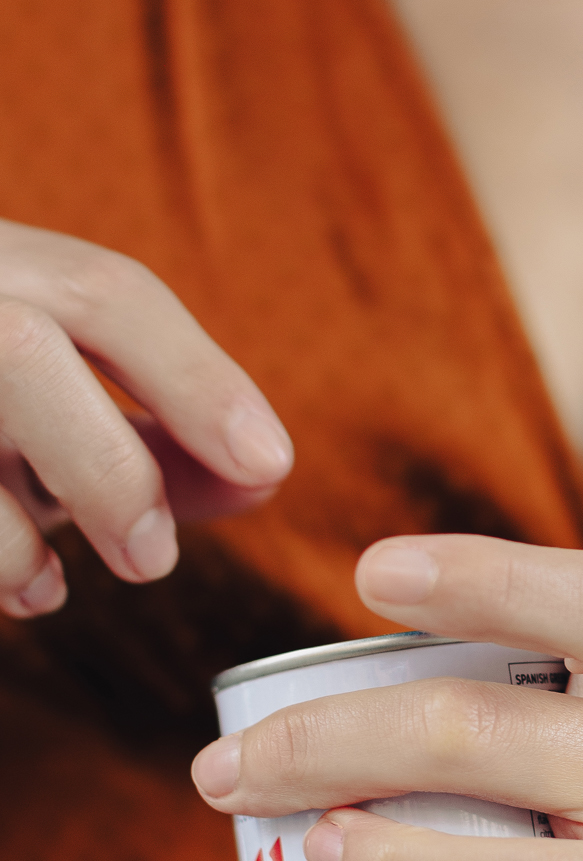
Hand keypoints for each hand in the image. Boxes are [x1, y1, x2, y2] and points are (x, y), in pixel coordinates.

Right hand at [0, 220, 293, 618]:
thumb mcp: (62, 404)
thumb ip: (160, 433)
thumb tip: (260, 471)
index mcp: (1, 264)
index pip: (107, 293)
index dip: (197, 380)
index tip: (272, 465)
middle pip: (20, 346)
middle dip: (105, 464)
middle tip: (151, 559)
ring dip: (13, 536)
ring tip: (49, 592)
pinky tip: (15, 590)